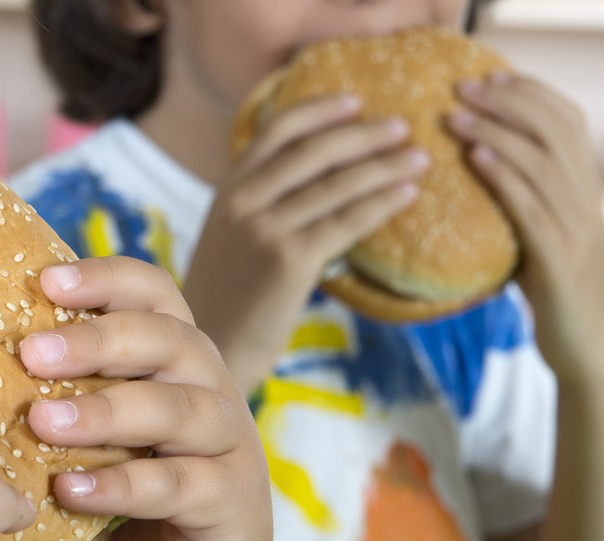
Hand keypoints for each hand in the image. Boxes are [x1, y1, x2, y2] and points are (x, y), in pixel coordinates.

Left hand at [19, 257, 272, 540]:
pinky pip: (176, 484)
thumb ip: (71, 385)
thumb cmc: (135, 476)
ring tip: (42, 423)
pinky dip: (121, 484)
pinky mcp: (232, 499)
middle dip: (97, 342)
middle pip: (167, 340)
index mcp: (178, 354)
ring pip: (174, 409)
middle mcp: (210, 385)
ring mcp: (229, 442)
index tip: (47, 282)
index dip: (107, 278)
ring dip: (104, 412)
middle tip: (31, 354)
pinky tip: (71, 490)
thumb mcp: (104, 422)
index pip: (154, 293)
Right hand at [184, 95, 424, 393]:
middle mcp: (243, 202)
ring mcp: (265, 230)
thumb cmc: (228, 297)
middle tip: (403, 126)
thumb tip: (316, 182)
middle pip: (313, 151)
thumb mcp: (230, 238)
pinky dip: (381, 204)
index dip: (318, 110)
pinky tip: (407, 195)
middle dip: (363, 134)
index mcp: (228, 191)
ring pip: (336, 185)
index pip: (276, 131)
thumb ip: (259, 205)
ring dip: (384, 167)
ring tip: (419, 158)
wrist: (212, 348)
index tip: (355, 101)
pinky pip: (346, 222)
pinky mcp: (289, 261)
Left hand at [450, 73, 603, 375]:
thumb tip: (483, 174)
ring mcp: (579, 230)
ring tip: (455, 116)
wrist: (594, 354)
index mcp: (590, 191)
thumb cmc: (563, 297)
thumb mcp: (548, 240)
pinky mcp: (559, 261)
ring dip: (495, 132)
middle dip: (506, 102)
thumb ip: (528, 206)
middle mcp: (591, 201)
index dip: (531, 94)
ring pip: (541, 163)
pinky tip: (476, 157)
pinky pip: (530, 208)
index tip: (490, 78)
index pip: (569, 123)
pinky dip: (503, 177)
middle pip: (554, 132)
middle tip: (461, 87)